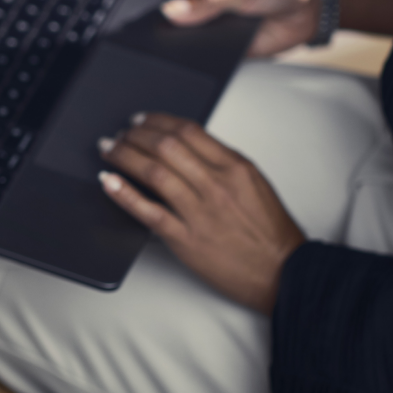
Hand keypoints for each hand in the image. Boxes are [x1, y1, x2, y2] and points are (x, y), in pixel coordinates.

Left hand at [97, 113, 305, 313]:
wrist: (283, 272)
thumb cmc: (270, 232)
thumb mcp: (254, 183)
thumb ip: (222, 162)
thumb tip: (186, 146)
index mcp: (234, 167)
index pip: (187, 131)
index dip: (158, 121)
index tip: (141, 120)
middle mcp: (216, 185)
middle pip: (165, 146)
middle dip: (135, 135)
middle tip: (119, 133)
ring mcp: (200, 212)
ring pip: (153, 172)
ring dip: (124, 156)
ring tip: (110, 150)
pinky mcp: (186, 240)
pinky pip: (148, 212)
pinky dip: (124, 193)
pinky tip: (109, 181)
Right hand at [159, 0, 317, 57]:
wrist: (314, 6)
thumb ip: (208, 0)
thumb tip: (172, 11)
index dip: (154, 6)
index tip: (139, 18)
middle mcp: (204, 7)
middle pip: (175, 24)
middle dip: (167, 32)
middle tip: (156, 40)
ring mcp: (216, 30)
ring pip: (191, 44)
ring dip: (187, 49)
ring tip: (179, 52)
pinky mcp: (230, 51)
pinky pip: (211, 60)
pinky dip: (206, 63)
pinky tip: (201, 64)